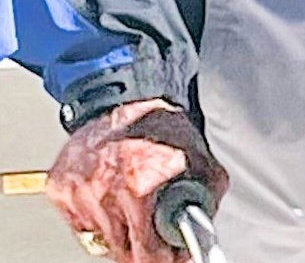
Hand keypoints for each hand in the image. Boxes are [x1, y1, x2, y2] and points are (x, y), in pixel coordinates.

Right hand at [46, 100, 227, 262]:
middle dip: (140, 245)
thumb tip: (202, 236)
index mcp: (139, 186)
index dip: (160, 259)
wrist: (124, 98)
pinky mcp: (60, 188)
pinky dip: (95, 215)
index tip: (169, 261)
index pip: (146, 250)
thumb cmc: (159, 126)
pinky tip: (109, 192)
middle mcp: (104, 192)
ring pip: (100, 238)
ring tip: (130, 201)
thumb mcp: (196, 157)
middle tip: (151, 236)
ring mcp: (78, 191)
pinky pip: (79, 222)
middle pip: (122, 249)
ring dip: (118, 229)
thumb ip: (205, 196)